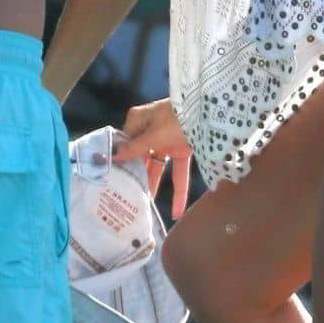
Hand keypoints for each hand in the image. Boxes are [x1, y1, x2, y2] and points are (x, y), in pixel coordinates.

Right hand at [113, 98, 192, 218]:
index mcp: (138, 121)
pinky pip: (177, 171)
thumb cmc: (177, 118)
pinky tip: (178, 211)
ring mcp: (166, 140)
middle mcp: (149, 130)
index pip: (125, 144)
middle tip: (129, 199)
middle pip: (141, 158)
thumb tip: (114, 156)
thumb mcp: (154, 135)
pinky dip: (179, 190)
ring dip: (155, 186)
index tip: (114, 181)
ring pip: (158, 167)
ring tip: (147, 209)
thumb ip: (135, 149)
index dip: (121, 163)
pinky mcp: (182, 148)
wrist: (209, 111)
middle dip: (138, 178)